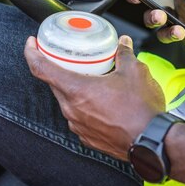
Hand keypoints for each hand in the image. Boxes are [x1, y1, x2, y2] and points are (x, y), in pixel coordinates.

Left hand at [24, 35, 164, 159]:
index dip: (31, 52)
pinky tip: (99, 101)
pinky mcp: (88, 138)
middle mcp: (72, 109)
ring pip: (66, 101)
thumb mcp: (134, 72)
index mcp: (77, 90)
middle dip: (57, 69)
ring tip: (89, 80)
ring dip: (74, 89)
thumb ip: (124, 54)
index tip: (32, 44)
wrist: (153, 141)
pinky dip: (84, 106)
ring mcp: (78, 126)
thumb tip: (123, 44)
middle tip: (66, 59)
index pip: (40, 68)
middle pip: (53, 84)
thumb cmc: (141, 110)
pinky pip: (78, 117)